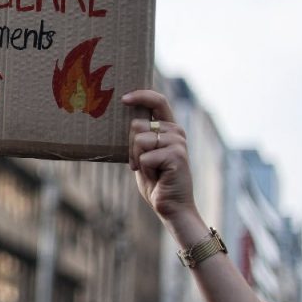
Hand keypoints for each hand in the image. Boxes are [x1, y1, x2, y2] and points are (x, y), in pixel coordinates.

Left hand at [122, 90, 195, 220]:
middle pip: (136, 124)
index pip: (158, 101)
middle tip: (141, 164)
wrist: (171, 206)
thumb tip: (125, 118)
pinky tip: (157, 177)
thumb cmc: (155, 181)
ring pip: (139, 140)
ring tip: (151, 171)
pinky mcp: (177, 155)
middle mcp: (176, 131)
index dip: (141, 95)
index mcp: (168, 128)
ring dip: (137, 159)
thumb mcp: (143, 154)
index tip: (124, 98)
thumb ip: (139, 136)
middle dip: (130, 146)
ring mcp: (178, 143)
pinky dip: (144, 170)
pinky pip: (144, 157)